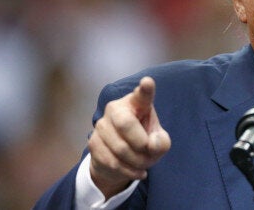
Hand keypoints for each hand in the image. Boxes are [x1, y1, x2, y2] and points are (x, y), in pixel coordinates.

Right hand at [88, 76, 170, 198]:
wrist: (120, 160)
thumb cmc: (144, 143)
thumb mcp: (159, 142)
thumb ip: (161, 142)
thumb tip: (150, 145)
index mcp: (137, 103)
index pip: (142, 95)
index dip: (145, 89)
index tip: (148, 82)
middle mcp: (116, 108)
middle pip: (126, 124)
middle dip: (141, 144)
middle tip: (149, 152)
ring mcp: (101, 125)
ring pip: (120, 148)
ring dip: (137, 162)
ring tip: (144, 163)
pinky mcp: (93, 142)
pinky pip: (112, 161)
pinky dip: (129, 171)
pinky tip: (137, 171)